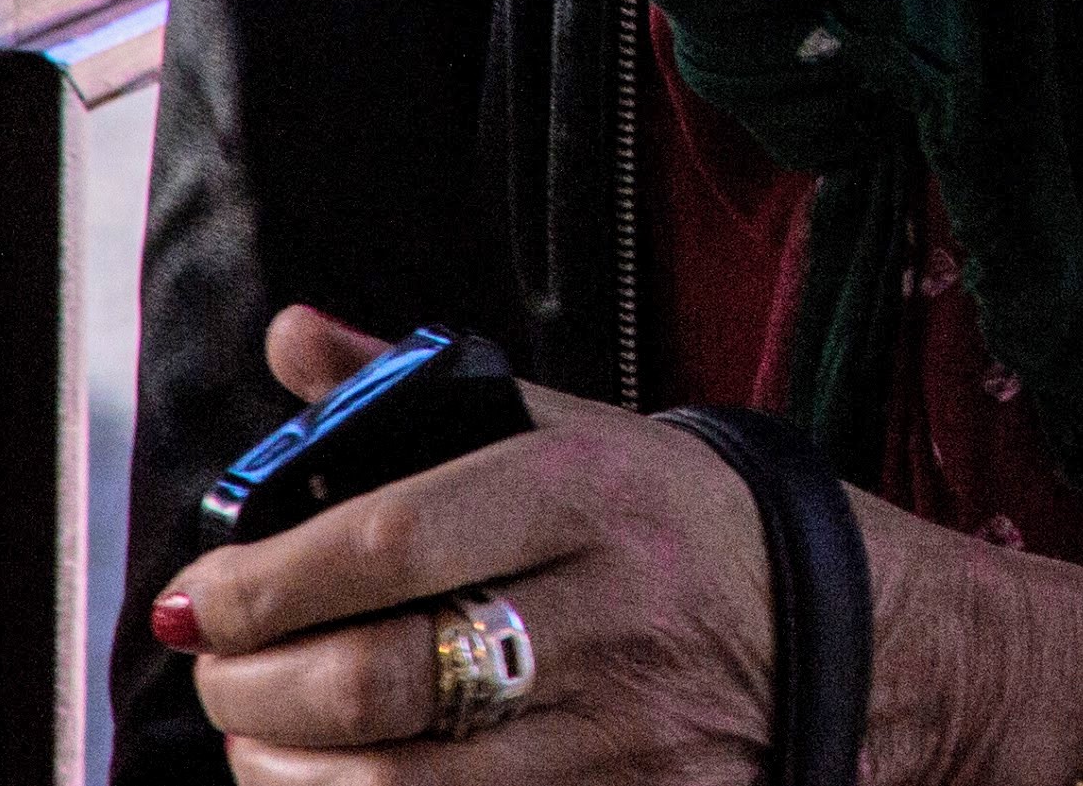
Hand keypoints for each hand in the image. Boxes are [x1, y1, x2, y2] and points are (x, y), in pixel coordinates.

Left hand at [163, 308, 1082, 785]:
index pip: (385, 540)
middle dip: (248, 689)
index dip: (263, 578)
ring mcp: (625, 734)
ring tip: (264, 735)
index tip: (204, 591)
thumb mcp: (582, 428)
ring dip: (287, 768)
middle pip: (373, 678)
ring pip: (390, 783)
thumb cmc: (696, 530)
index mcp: (592, 491)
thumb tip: (292, 341)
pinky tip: (338, 785)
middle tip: (217, 671)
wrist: (878, 643)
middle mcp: (609, 613)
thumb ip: (422, 394)